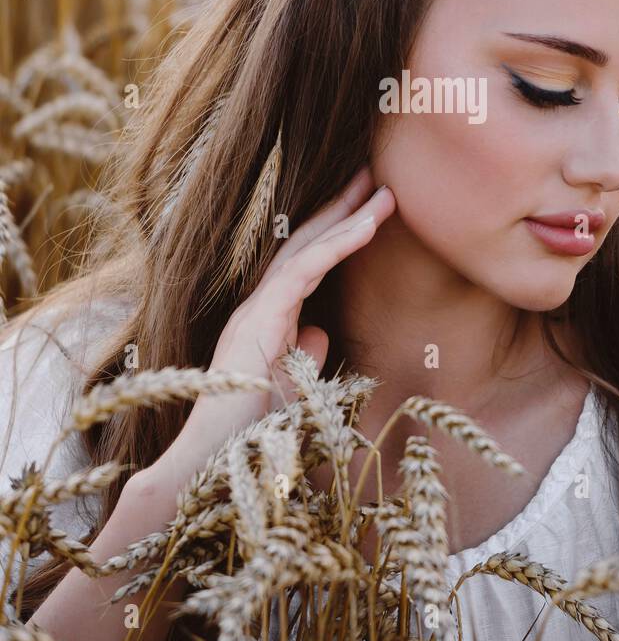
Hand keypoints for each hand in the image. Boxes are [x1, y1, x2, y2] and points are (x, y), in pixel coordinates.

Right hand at [144, 165, 394, 491]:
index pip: (306, 264)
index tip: (369, 205)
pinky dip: (337, 247)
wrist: (212, 464)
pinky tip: (366, 228)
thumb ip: (303, 356)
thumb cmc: (249, 437)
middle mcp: (258, 306)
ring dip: (348, 218)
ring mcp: (256, 311)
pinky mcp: (260, 322)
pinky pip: (304, 272)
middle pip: (304, 244)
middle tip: (374, 175)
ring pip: (306, 249)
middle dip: (341, 208)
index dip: (336, 232)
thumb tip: (320, 330)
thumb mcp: (290, 389)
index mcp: (266, 319)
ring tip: (384, 192)